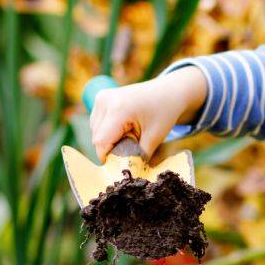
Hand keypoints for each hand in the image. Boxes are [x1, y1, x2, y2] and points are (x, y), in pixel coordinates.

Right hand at [88, 65, 208, 161]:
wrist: (169, 91)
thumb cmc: (165, 112)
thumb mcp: (155, 137)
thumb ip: (139, 156)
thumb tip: (129, 174)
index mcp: (118, 109)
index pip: (101, 142)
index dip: (109, 157)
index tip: (122, 165)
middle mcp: (105, 100)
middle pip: (97, 137)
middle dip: (111, 148)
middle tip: (132, 147)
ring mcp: (101, 97)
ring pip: (95, 130)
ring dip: (109, 139)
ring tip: (131, 134)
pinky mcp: (101, 97)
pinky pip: (97, 122)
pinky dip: (108, 130)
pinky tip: (124, 127)